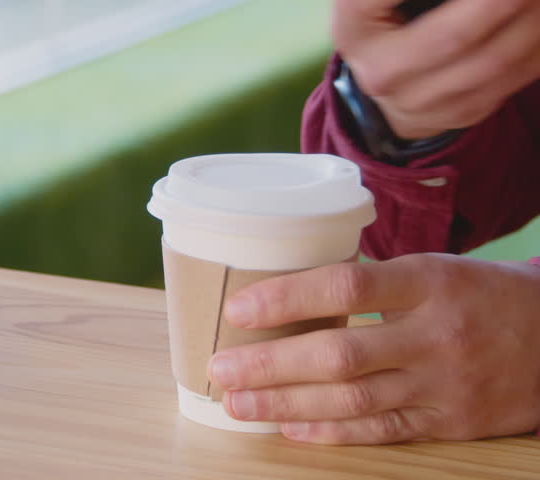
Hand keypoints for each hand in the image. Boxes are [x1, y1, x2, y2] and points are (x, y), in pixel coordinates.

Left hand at [206, 255, 539, 443]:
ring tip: (239, 403)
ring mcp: (446, 383)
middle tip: (221, 368)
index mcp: (428, 281)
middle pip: (340, 353)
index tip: (238, 308)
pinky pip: (382, 430)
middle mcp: (436, 333)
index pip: (346, 285)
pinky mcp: (452, 422)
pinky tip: (290, 426)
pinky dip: (332, 430)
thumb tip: (284, 287)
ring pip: (353, 399)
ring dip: (287, 402)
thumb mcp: (433, 269)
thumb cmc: (480, 294)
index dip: (287, 298)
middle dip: (271, 364)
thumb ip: (371, 281)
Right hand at [332, 0, 539, 139]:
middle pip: (446, 36)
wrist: (388, 84)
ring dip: (532, 20)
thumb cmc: (385, 16)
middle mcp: (380, 70)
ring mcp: (422, 100)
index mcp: (351, 26)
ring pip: (491, 62)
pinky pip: (514, 78)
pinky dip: (539, 43)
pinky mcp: (463, 111)